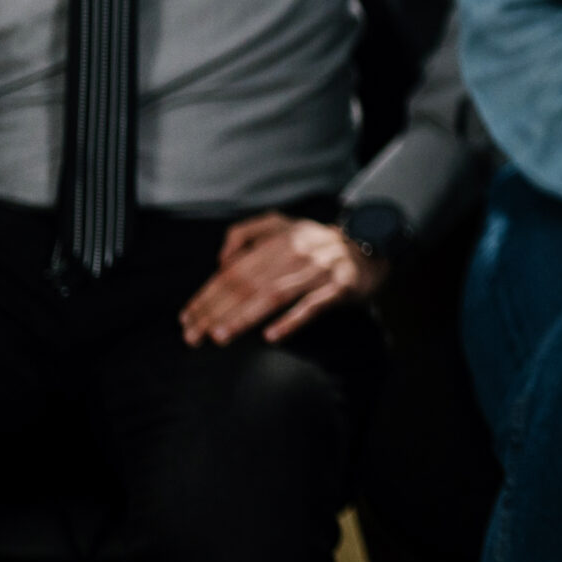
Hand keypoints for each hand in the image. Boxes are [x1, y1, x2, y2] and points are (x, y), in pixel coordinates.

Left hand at [179, 213, 388, 346]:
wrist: (374, 241)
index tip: (187, 317)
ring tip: (220, 336)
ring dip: (244, 317)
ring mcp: (318, 271)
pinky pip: (313, 305)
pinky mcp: (340, 287)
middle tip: (193, 336)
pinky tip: (272, 336)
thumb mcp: (284, 224)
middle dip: (215, 311)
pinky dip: (292, 320)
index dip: (207, 294)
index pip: (233, 270)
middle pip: (248, 284)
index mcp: (277, 240)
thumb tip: (220, 260)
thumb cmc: (321, 241)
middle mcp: (295, 253)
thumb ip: (247, 233)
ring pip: (274, 295)